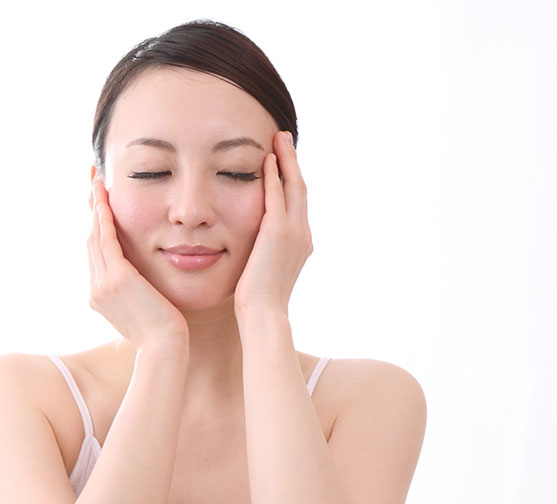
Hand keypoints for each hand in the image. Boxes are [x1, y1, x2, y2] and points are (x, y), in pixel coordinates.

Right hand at [88, 179, 188, 349]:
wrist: (164, 348)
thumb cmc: (163, 333)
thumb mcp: (144, 309)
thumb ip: (138, 292)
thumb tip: (143, 284)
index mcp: (100, 295)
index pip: (95, 254)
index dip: (96, 226)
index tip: (99, 205)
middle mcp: (95, 289)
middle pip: (90, 241)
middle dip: (92, 211)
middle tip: (94, 184)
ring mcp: (102, 284)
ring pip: (94, 237)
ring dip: (96, 208)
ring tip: (97, 183)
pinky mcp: (116, 279)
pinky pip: (106, 241)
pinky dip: (105, 219)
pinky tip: (106, 201)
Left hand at [234, 131, 312, 316]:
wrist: (263, 313)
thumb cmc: (258, 302)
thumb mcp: (264, 273)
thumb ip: (263, 254)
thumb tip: (253, 251)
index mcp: (301, 243)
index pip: (297, 204)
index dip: (291, 181)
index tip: (284, 162)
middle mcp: (303, 234)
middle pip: (301, 189)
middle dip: (293, 162)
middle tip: (284, 139)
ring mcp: (294, 232)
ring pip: (293, 186)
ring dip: (286, 160)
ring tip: (279, 138)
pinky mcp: (278, 232)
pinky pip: (277, 196)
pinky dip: (273, 175)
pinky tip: (266, 159)